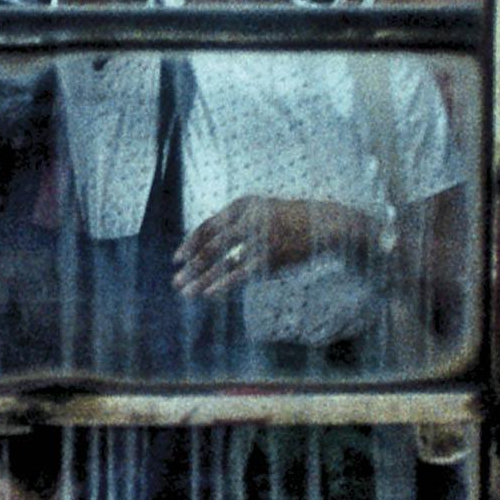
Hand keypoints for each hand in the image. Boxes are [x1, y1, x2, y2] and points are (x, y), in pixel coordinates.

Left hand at [174, 194, 360, 297]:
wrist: (323, 224)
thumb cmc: (286, 220)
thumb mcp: (259, 211)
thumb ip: (235, 223)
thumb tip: (207, 244)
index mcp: (242, 205)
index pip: (208, 226)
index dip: (190, 243)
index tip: (177, 259)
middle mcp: (248, 219)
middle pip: (211, 245)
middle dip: (191, 265)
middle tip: (176, 280)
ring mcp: (259, 238)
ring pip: (222, 262)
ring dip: (202, 279)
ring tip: (186, 292)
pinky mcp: (270, 257)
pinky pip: (240, 273)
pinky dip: (223, 284)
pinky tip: (209, 294)